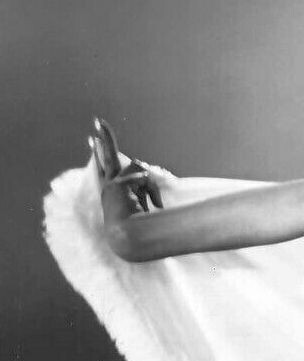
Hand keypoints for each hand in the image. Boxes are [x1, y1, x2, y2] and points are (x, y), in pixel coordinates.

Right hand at [89, 118, 163, 233]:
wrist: (130, 240)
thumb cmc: (139, 229)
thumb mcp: (144, 203)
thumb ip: (144, 184)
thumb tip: (144, 172)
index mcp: (114, 192)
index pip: (105, 169)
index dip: (99, 154)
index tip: (92, 139)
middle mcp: (109, 187)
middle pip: (107, 157)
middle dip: (105, 137)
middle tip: (98, 120)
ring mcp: (110, 185)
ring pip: (138, 167)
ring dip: (151, 185)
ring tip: (154, 204)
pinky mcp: (116, 186)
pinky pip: (142, 178)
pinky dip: (151, 190)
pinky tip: (154, 205)